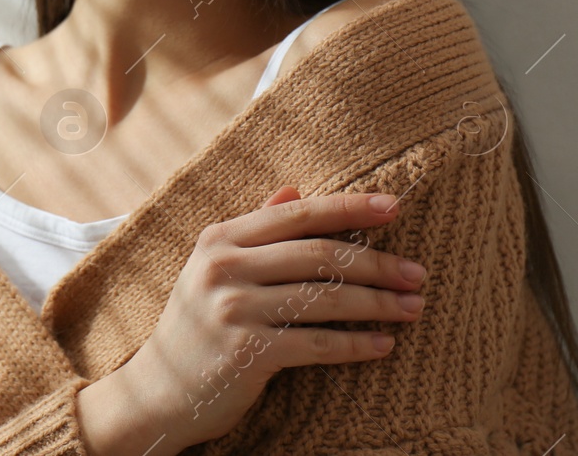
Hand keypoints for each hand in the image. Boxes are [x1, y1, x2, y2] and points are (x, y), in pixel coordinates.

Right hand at [111, 186, 426, 453]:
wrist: (159, 389)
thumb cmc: (198, 324)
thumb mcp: (214, 268)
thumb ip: (255, 230)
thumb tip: (294, 189)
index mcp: (219, 238)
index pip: (297, 214)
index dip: (349, 207)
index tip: (394, 206)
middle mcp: (223, 267)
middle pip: (319, 255)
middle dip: (377, 263)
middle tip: (418, 273)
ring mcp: (232, 310)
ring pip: (324, 300)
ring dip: (378, 305)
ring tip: (413, 308)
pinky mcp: (246, 352)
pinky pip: (316, 344)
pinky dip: (355, 345)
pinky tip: (383, 345)